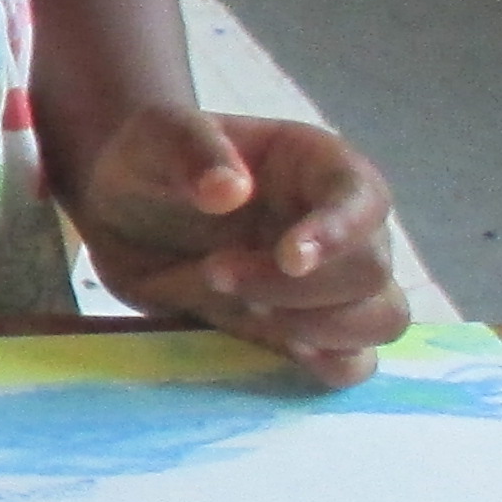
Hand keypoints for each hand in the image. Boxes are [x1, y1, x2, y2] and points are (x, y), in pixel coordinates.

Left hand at [69, 107, 405, 383]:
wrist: (122, 215)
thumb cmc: (151, 161)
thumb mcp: (155, 136)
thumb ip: (191, 150)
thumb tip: (230, 190)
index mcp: (319, 166)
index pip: (364, 198)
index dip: (339, 232)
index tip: (289, 257)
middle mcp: (342, 226)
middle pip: (370, 270)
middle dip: (297, 287)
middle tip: (215, 272)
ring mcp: (331, 283)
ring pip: (379, 319)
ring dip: (317, 328)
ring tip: (242, 309)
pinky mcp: (306, 329)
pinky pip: (353, 361)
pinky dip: (329, 366)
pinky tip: (282, 350)